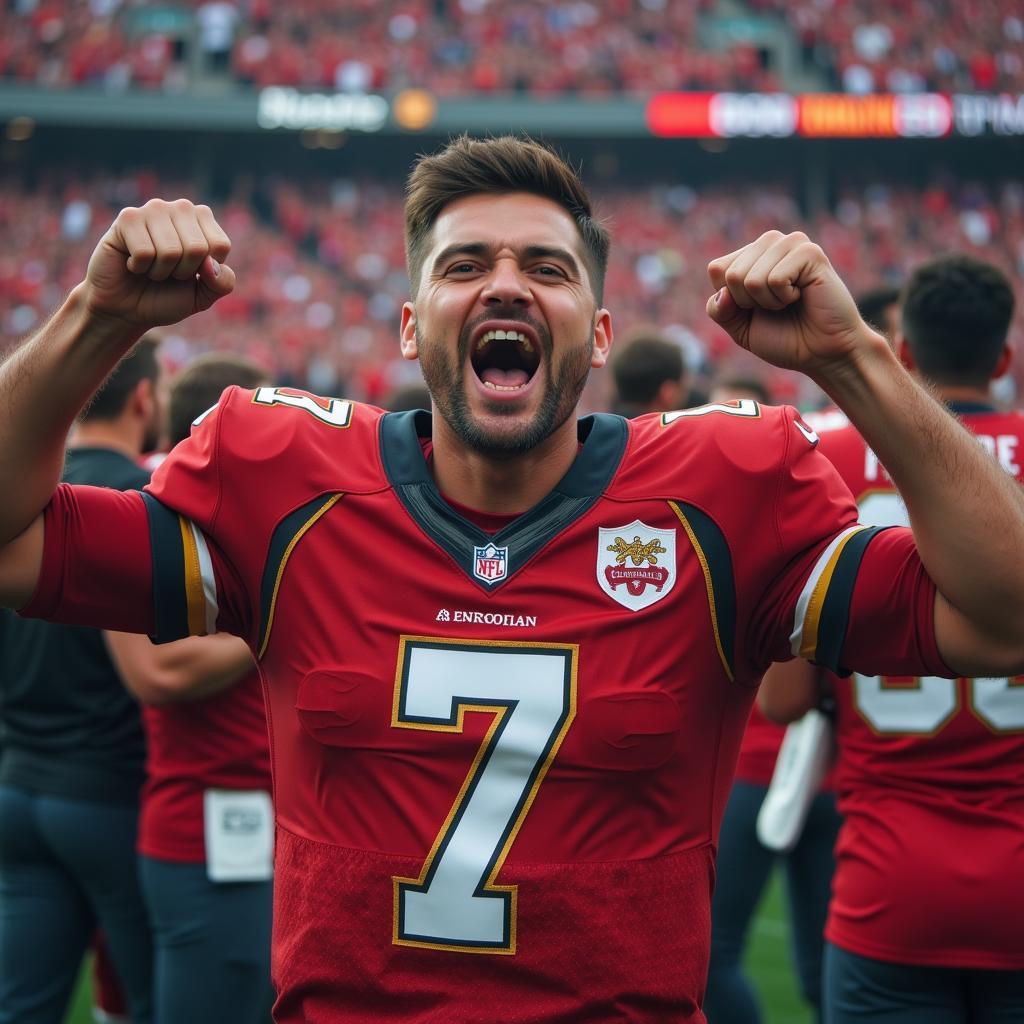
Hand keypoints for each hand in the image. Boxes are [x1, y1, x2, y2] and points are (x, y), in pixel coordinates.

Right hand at [83, 199, 235, 330]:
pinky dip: (139, 267)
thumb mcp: (203, 296)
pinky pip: (145, 251)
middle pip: (197, 248)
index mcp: (204, 221)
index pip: (220, 246)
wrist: (127, 308)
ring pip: (171, 250)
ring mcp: (154, 209)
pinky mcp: (128, 218)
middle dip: (182, 272)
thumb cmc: (167, 297)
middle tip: (168, 272)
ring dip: (160, 271)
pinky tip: (132, 262)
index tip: (190, 272)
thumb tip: (211, 263)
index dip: (206, 271)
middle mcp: (181, 208)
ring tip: (150, 266)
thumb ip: (222, 283)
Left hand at [706, 230, 880, 375]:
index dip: (730, 300)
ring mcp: (791, 244)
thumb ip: (719, 311)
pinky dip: (784, 297)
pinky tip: (802, 295)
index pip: (716, 269)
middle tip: (777, 307)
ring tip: (790, 301)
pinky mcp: (810, 252)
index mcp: (751, 255)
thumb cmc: (784, 338)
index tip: (755, 308)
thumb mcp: (740, 328)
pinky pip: (775, 279)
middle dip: (749, 303)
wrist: (821, 353)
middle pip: (730, 274)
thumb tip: (722, 292)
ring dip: (768, 302)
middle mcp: (770, 243)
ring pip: (751, 278)